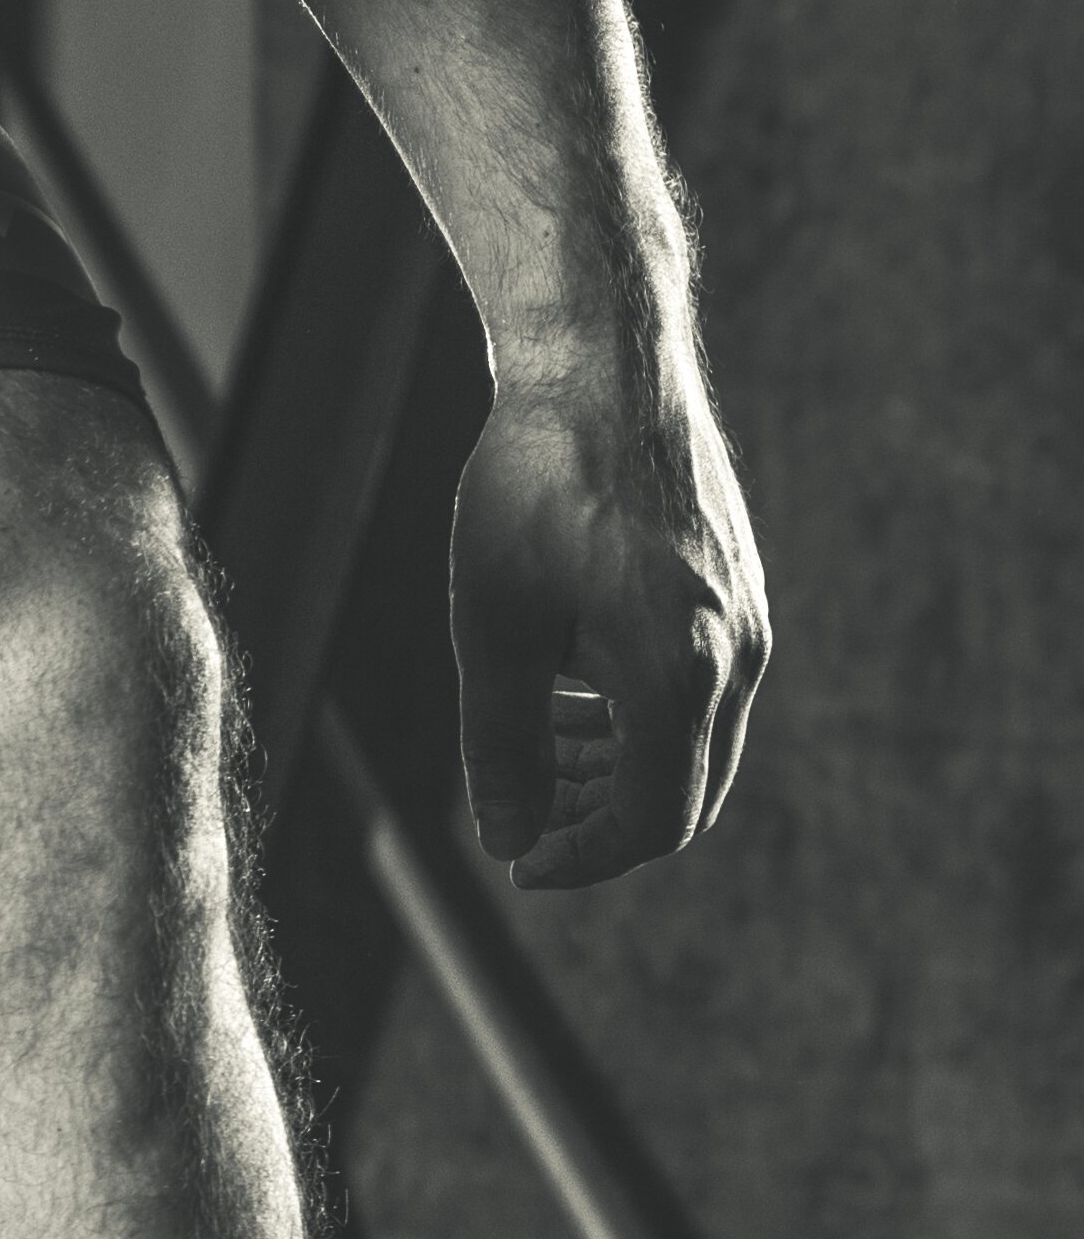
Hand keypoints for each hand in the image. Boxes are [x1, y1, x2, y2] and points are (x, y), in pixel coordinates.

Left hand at [449, 341, 769, 888]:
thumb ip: (501, 750)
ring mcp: (747, 622)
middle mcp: (735, 654)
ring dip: (616, 774)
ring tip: (534, 760)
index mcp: (677, 672)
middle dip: (600, 825)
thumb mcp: (491, 634)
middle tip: (520, 820)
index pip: (653, 822)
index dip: (582, 859)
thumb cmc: (533, 494)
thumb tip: (509, 843)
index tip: (517, 862)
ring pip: (695, 746)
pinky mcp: (738, 594)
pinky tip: (569, 706)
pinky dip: (639, 723)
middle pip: (684, 796)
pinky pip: (701, 694)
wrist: (602, 376)